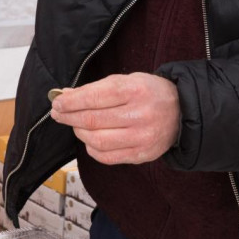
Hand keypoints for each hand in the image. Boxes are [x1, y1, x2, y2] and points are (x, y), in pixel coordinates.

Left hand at [49, 72, 180, 164]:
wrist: (182, 112)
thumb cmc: (149, 93)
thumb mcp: (126, 81)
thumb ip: (96, 89)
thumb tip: (66, 96)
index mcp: (135, 91)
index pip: (94, 97)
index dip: (70, 101)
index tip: (57, 102)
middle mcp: (139, 115)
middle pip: (92, 120)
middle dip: (69, 117)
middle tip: (58, 113)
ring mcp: (141, 138)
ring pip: (97, 140)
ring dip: (79, 132)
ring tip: (75, 125)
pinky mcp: (142, 155)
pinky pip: (107, 157)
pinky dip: (92, 149)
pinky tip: (89, 139)